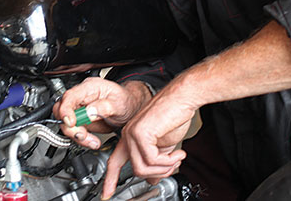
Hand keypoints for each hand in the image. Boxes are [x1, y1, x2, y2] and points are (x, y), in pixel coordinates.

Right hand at [53, 78, 152, 149]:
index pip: (70, 97)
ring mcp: (79, 108)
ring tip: (92, 141)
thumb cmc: (126, 101)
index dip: (66, 110)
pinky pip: (73, 130)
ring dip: (76, 135)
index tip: (71, 123)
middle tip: (83, 135)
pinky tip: (92, 141)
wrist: (130, 109)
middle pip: (62, 110)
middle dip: (71, 127)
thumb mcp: (119, 104)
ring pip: (65, 123)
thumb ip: (104, 107)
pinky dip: (80, 139)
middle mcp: (81, 97)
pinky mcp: (81, 120)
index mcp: (90, 87)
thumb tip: (88, 112)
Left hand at [101, 83, 196, 199]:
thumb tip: (153, 179)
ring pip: (142, 167)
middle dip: (158, 174)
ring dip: (164, 168)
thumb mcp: (165, 146)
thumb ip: (157, 162)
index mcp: (131, 138)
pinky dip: (168, 160)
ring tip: (177, 159)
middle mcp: (128, 135)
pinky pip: (152, 159)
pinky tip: (178, 153)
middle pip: (135, 170)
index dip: (110, 180)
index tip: (107, 194)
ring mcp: (133, 133)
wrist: (183, 98)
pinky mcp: (141, 132)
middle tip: (173, 167)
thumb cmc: (175, 116)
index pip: (115, 162)